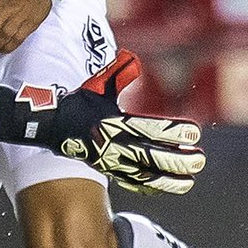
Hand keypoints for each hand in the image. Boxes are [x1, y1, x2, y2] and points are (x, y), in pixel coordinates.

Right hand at [0, 50, 206, 192]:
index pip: (150, 129)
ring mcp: (110, 161)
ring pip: (144, 175)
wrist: (47, 126)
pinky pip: (131, 183)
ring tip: (190, 181)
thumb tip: (132, 60)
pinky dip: (151, 187)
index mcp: (114, 122)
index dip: (173, 133)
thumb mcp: (96, 87)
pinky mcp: (106, 170)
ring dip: (169, 180)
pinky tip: (167, 187)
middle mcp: (113, 144)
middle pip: (151, 156)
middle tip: (200, 160)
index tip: (195, 134)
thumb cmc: (75, 104)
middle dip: (178, 160)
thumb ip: (117, 75)